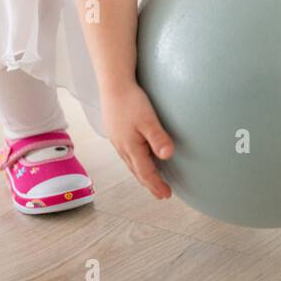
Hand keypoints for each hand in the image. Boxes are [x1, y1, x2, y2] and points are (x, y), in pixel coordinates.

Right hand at [100, 80, 174, 199]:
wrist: (113, 84)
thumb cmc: (130, 100)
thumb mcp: (148, 119)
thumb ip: (158, 138)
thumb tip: (167, 156)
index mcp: (131, 148)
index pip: (146, 173)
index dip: (156, 185)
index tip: (167, 195)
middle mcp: (122, 148)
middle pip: (137, 172)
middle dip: (149, 184)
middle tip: (160, 194)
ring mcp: (117, 141)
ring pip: (130, 164)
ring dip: (141, 174)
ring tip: (150, 180)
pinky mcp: (115, 133)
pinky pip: (126, 154)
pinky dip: (135, 162)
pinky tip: (138, 158)